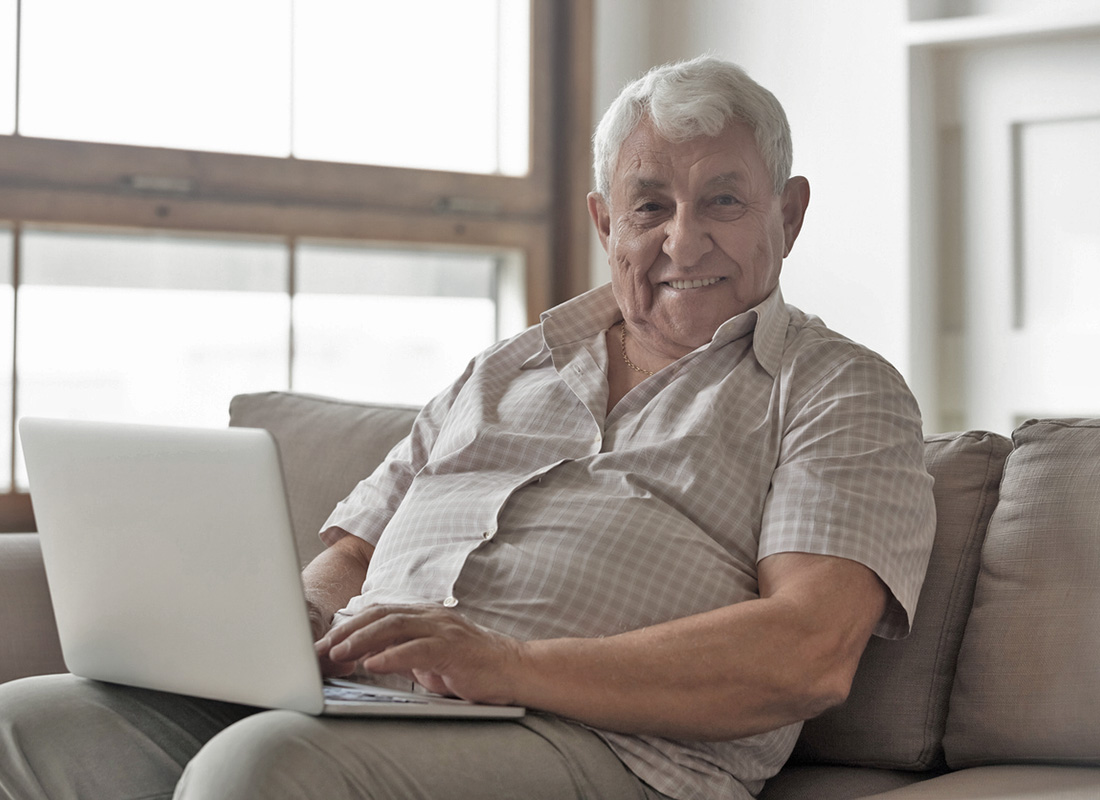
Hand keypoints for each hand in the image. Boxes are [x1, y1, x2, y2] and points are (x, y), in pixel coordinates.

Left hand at [314, 604, 524, 704]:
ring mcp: (443, 629)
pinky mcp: (453, 649)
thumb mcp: (428, 658)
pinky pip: (418, 649)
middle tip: (321, 648)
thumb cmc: (470, 666)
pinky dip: (391, 656)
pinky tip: (372, 665)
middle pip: (380, 615)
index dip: (349, 625)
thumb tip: (366, 657)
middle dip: (347, 631)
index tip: (323, 642)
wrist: (512, 669)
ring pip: (395, 627)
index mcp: (423, 616)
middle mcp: (430, 616)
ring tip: (338, 654)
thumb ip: (401, 652)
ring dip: (362, 640)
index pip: (378, 613)